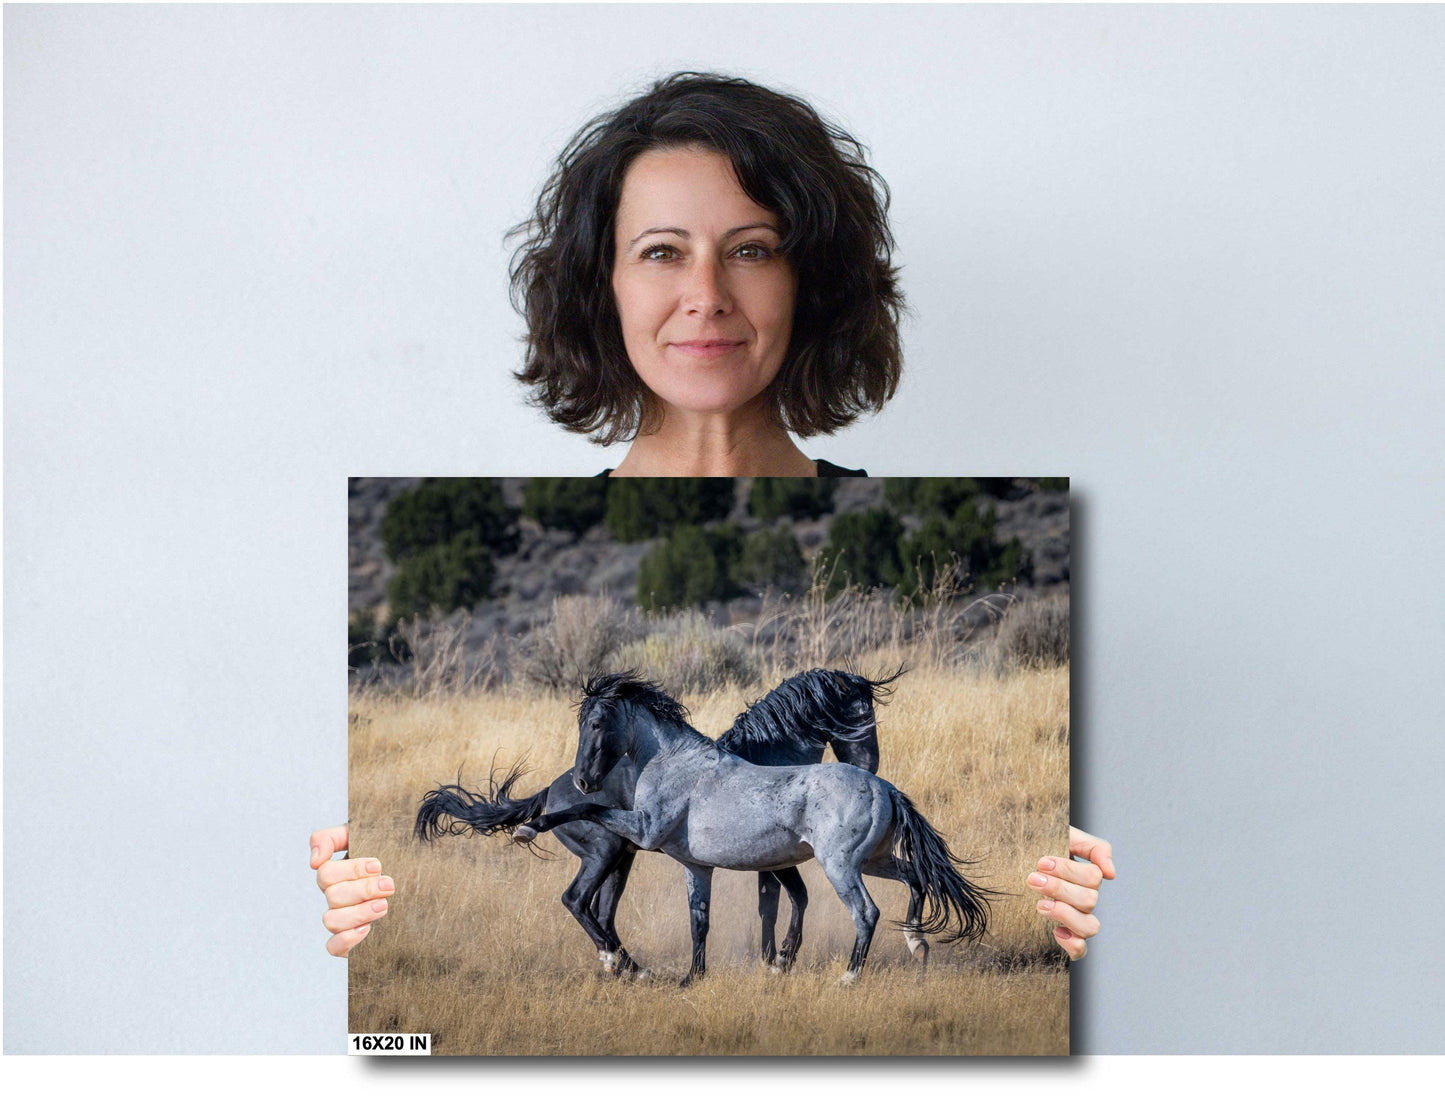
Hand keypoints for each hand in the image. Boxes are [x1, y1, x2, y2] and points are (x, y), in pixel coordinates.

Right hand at [311, 824, 394, 957]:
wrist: (416, 881)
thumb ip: (331, 838)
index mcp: (336, 875)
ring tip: (384, 906)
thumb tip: (314, 861)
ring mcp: (342, 920)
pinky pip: (333, 947)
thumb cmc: (388, 855)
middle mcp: (336, 898)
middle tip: (389, 885)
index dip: (351, 870)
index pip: (326, 873)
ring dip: (359, 913)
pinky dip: (346, 939)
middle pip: (333, 896)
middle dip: (363, 890)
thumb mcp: (363, 836)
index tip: (377, 865)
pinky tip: (367, 929)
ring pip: (331, 921)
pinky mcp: (349, 942)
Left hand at [1027, 826, 1114, 960]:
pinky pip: (1080, 950)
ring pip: (1090, 927)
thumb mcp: (1065, 836)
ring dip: (1065, 914)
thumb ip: (1094, 847)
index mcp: (1086, 876)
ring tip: (1040, 905)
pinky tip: (1056, 931)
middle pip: (1089, 900)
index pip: (1093, 877)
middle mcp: (1084, 899)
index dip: (1068, 870)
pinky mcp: (1063, 936)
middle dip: (1059, 888)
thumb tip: (1111, 874)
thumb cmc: (1038, 847)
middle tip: (1032, 879)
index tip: (1041, 862)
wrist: (1010, 861)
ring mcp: (1075, 919)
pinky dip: (1072, 944)